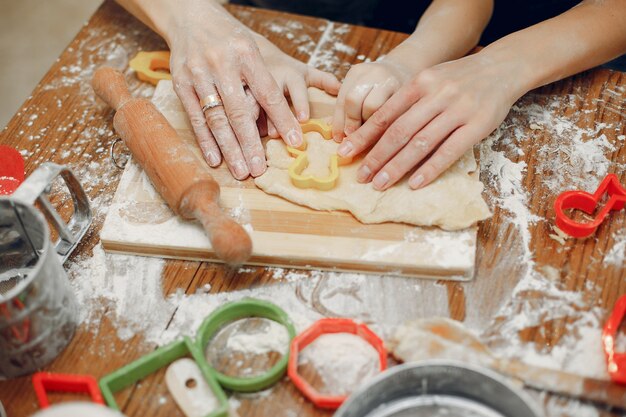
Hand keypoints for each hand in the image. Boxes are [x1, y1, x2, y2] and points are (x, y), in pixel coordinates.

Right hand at [168, 5, 335, 179]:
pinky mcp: (181, 83)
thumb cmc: (229, 40)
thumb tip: (292, 118)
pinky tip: (215, 159)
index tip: (294, 142)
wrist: (191, 18)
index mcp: (247, 55)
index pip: (268, 93)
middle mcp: (221, 63)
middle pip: (239, 111)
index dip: (282, 119)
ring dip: (229, 148)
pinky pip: (195, 117)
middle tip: (260, 168)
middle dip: (251, 143)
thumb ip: (267, 81)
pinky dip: (205, 141)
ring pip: (216, 118)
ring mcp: (198, 74)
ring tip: (241, 170)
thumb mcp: (252, 50)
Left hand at [337, 53, 524, 189]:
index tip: (347, 152)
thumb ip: (406, 101)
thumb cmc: (459, 78)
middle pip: (399, 131)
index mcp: (419, 83)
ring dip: (397, 166)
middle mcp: (436, 95)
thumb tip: (376, 131)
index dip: (364, 135)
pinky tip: (414, 183)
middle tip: (361, 176)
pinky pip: (449, 151)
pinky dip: (430, 168)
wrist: (502, 67)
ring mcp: (458, 110)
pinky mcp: (477, 125)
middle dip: (376, 156)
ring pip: (421, 143)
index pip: (385, 113)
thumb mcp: (429, 80)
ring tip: (380, 184)